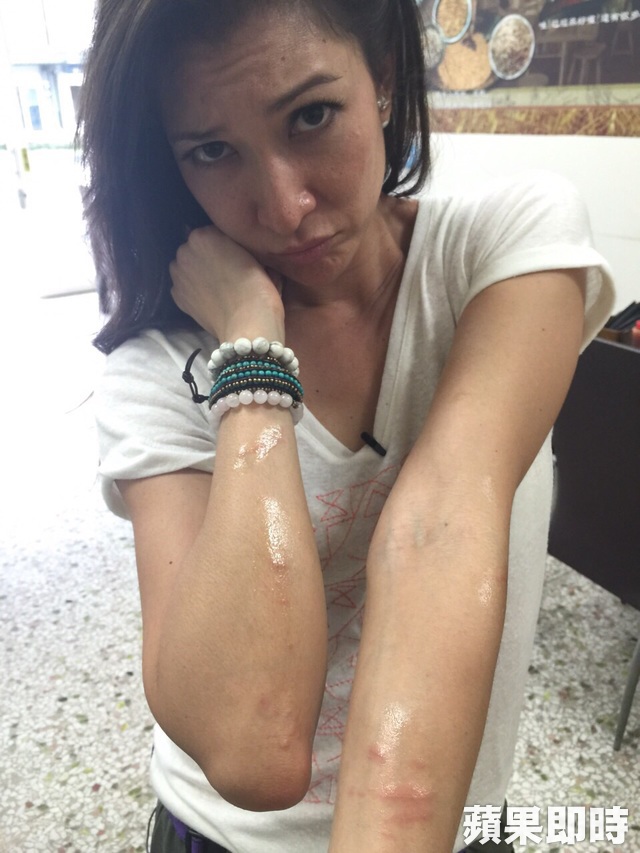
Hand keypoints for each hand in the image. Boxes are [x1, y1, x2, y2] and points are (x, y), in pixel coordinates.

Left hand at [169, 225, 284, 340]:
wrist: (248, 323)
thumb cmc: (258, 287)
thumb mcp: (252, 253)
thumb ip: (234, 244)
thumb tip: (231, 248)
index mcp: (203, 235)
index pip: (211, 232)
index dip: (223, 245)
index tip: (234, 256)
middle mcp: (184, 251)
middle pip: (194, 249)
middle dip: (206, 257)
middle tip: (225, 271)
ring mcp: (178, 275)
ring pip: (185, 267)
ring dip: (196, 273)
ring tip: (215, 286)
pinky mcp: (177, 297)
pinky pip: (183, 287)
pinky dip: (192, 290)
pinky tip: (208, 298)